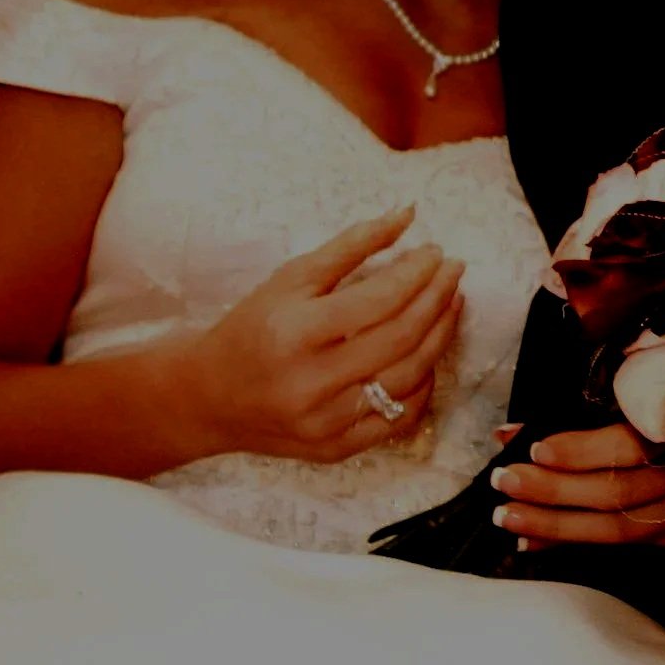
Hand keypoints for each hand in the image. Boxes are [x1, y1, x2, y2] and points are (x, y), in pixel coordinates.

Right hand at [172, 208, 464, 463]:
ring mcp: (326, 423)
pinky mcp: (336, 450)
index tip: (435, 252)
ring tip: (451, 304)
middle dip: (436, 300)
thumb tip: (406, 214)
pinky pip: (398, 419)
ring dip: (439, 338)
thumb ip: (351, 245)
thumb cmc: (252, 326)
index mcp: (296, 332)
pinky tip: (428, 353)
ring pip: (407, 380)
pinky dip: (422, 384)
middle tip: (454, 272)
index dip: (416, 273)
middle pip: (400, 339)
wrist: (210, 396)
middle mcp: (312, 383)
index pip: (378, 301)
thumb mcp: (291, 277)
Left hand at [489, 420, 664, 550]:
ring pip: (618, 529)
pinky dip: (572, 544)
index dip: (579, 451)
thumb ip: (576, 408)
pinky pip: (618, 546)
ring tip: (508, 518)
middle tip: (504, 482)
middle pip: (616, 493)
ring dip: (555, 525)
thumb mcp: (632, 383)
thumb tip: (511, 433)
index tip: (536, 450)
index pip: (627, 446)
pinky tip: (533, 543)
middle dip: (554, 491)